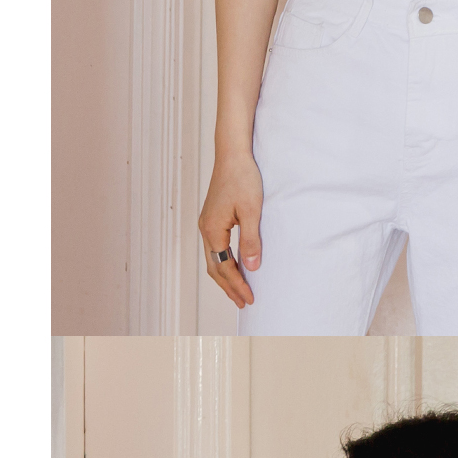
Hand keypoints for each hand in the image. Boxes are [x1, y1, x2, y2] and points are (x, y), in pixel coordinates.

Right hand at [198, 147, 263, 310]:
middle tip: (243, 303)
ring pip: (214, 259)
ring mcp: (207, 223)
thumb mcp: (252, 211)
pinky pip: (216, 248)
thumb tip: (252, 268)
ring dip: (225, 276)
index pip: (224, 267)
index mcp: (213, 230)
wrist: (232, 154)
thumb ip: (251, 240)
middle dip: (229, 287)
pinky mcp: (212, 218)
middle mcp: (205, 229)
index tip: (249, 299)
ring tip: (237, 291)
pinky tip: (234, 265)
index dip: (237, 285)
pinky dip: (224, 262)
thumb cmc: (243, 178)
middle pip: (215, 268)